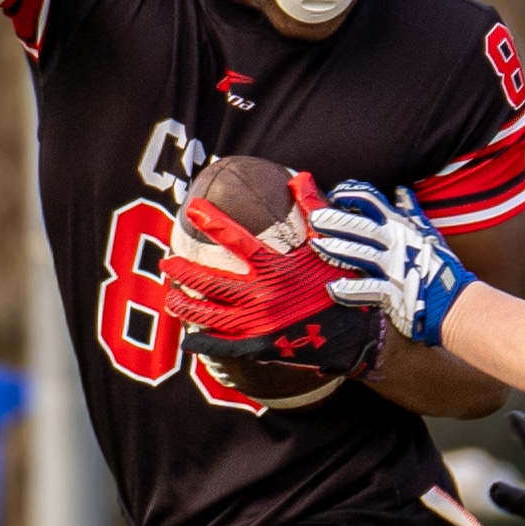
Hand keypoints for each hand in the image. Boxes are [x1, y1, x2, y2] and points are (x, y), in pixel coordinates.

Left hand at [161, 175, 381, 379]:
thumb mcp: (332, 247)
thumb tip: (301, 177)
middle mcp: (262, 295)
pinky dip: (202, 341)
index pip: (236, 239)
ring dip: (184, 305)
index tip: (192, 208)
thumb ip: (314, 210)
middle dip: (184, 270)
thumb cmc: (344, 286)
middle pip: (210, 280)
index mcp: (276, 268)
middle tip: (167, 261)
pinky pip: (223, 345)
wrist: (357, 336)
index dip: (212, 221)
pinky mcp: (259, 348)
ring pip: (209, 313)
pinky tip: (188, 338)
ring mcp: (258, 324)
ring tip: (170, 297)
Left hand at [310, 182, 477, 345]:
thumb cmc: (440, 267)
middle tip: (314, 219)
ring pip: (362, 255)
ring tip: (317, 246)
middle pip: (362, 227)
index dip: (352, 195)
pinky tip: (332, 288)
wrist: (455, 302)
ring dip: (338, 250)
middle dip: (337, 221)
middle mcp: (397, 244)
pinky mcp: (394, 294)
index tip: (335, 193)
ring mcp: (395, 269)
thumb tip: (401, 191)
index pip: (373, 202)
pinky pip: (369, 290)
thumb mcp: (428, 233)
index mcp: (401, 227)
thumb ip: (411, 212)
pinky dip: (350, 290)